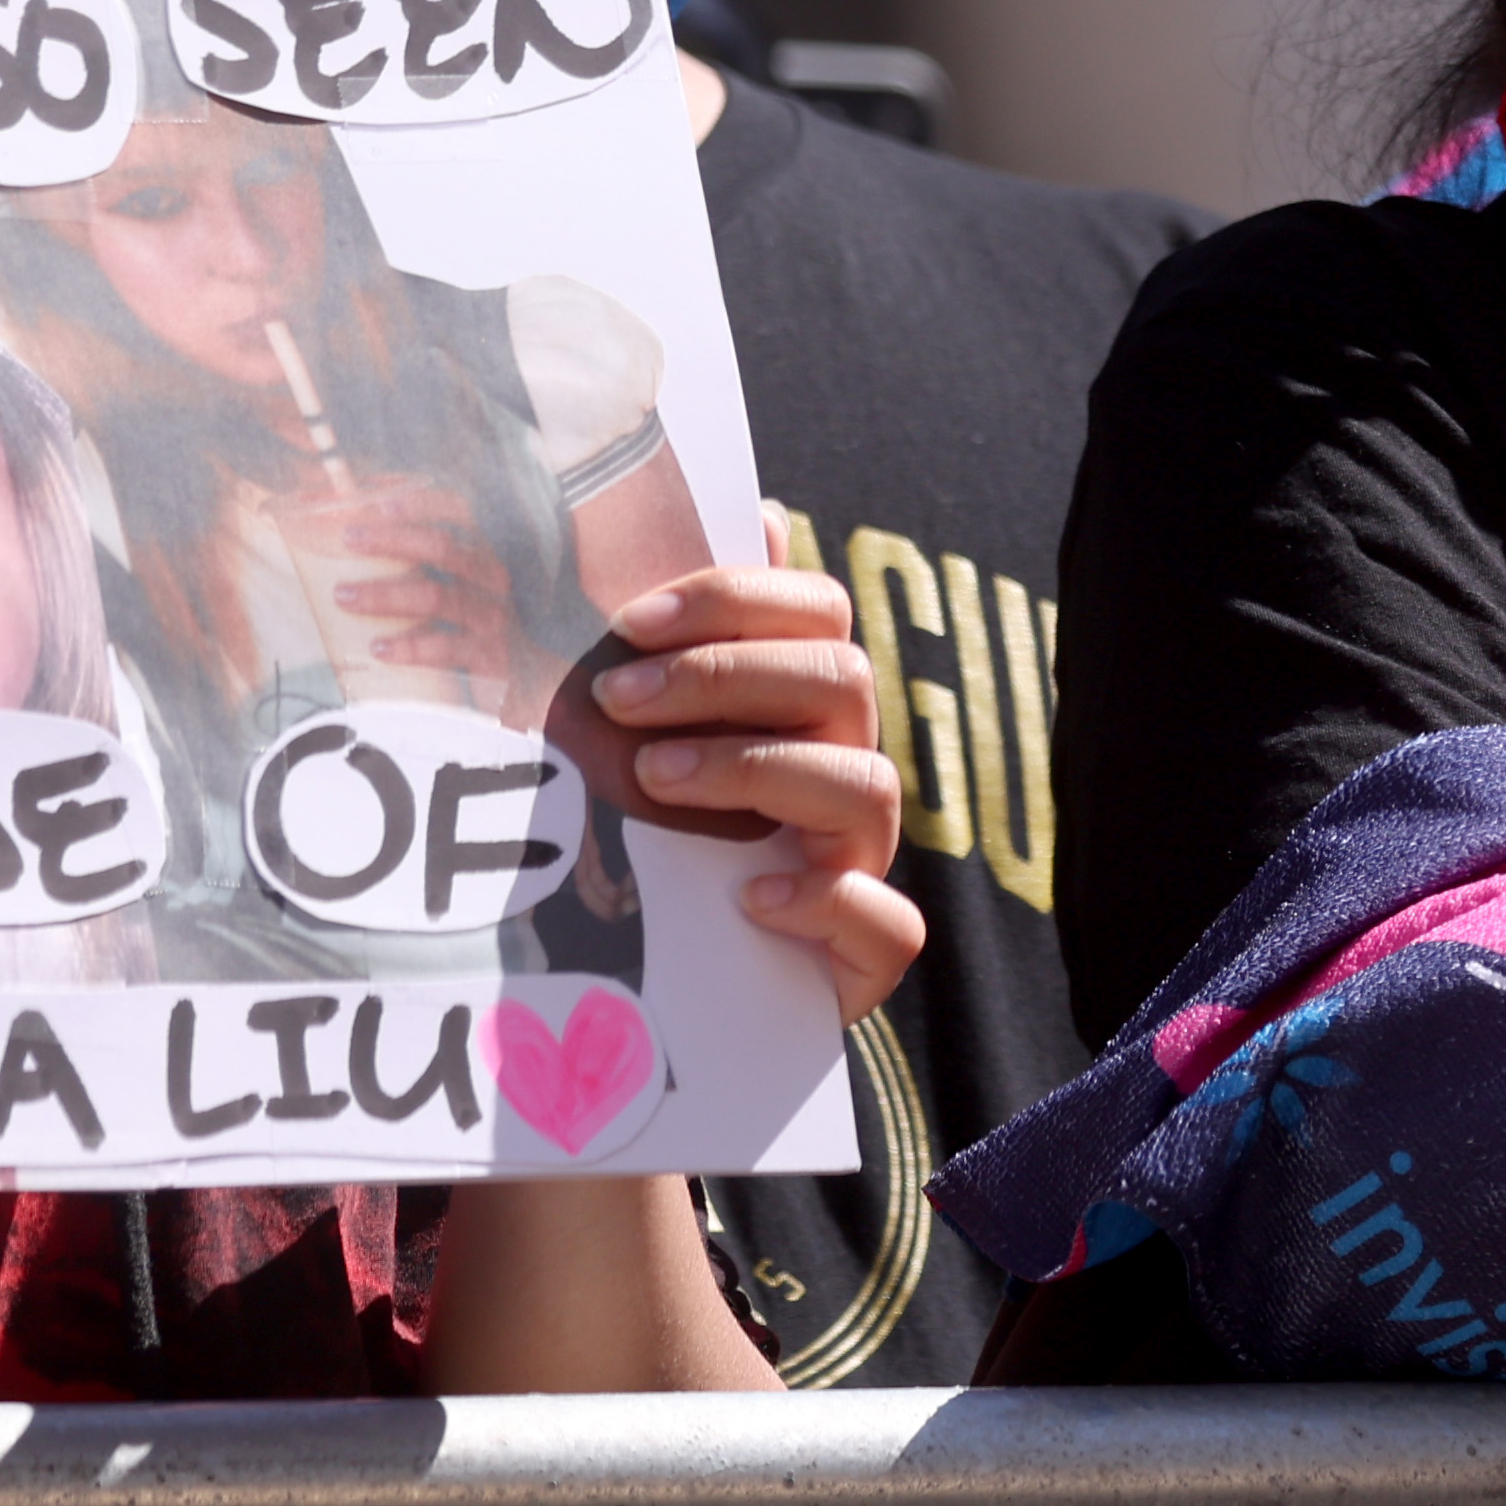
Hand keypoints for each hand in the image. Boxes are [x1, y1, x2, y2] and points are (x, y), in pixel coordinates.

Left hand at [302, 477, 526, 687]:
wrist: (539, 682)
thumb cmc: (488, 629)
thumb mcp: (471, 592)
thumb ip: (433, 569)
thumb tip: (370, 542)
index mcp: (487, 556)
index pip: (462, 514)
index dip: (424, 503)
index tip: (382, 501)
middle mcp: (494, 581)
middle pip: (443, 548)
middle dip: (392, 540)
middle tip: (349, 539)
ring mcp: (494, 620)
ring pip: (437, 596)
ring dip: (386, 594)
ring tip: (346, 596)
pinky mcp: (489, 660)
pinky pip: (445, 648)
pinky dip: (408, 646)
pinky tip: (379, 647)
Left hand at [556, 569, 911, 1022]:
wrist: (652, 996)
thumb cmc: (645, 841)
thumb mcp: (642, 735)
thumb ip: (686, 635)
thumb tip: (755, 509)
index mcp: (805, 706)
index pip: (815, 610)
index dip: (730, 598)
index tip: (627, 622)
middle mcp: (844, 771)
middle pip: (842, 679)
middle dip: (722, 675)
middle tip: (616, 698)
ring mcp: (860, 861)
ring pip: (866, 785)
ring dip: (752, 768)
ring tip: (654, 780)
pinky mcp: (861, 955)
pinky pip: (890, 924)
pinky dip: (825, 902)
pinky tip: (750, 897)